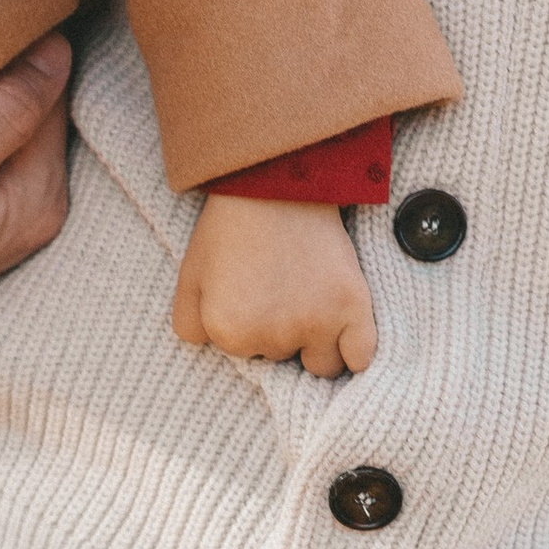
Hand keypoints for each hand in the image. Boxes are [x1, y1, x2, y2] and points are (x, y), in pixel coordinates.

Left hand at [172, 193, 375, 374]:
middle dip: (281, 333)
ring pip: (320, 365)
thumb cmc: (231, 226)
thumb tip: (213, 348)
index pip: (244, 355)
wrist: (278, 184)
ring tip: (311, 305)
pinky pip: (358, 358)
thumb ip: (189, 325)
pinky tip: (345, 335)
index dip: (248, 325)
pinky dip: (353, 352)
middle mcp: (273, 338)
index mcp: (230, 332)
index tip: (252, 294)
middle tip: (282, 289)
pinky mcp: (352, 308)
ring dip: (316, 344)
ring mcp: (316, 324)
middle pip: (282, 359)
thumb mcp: (190, 276)